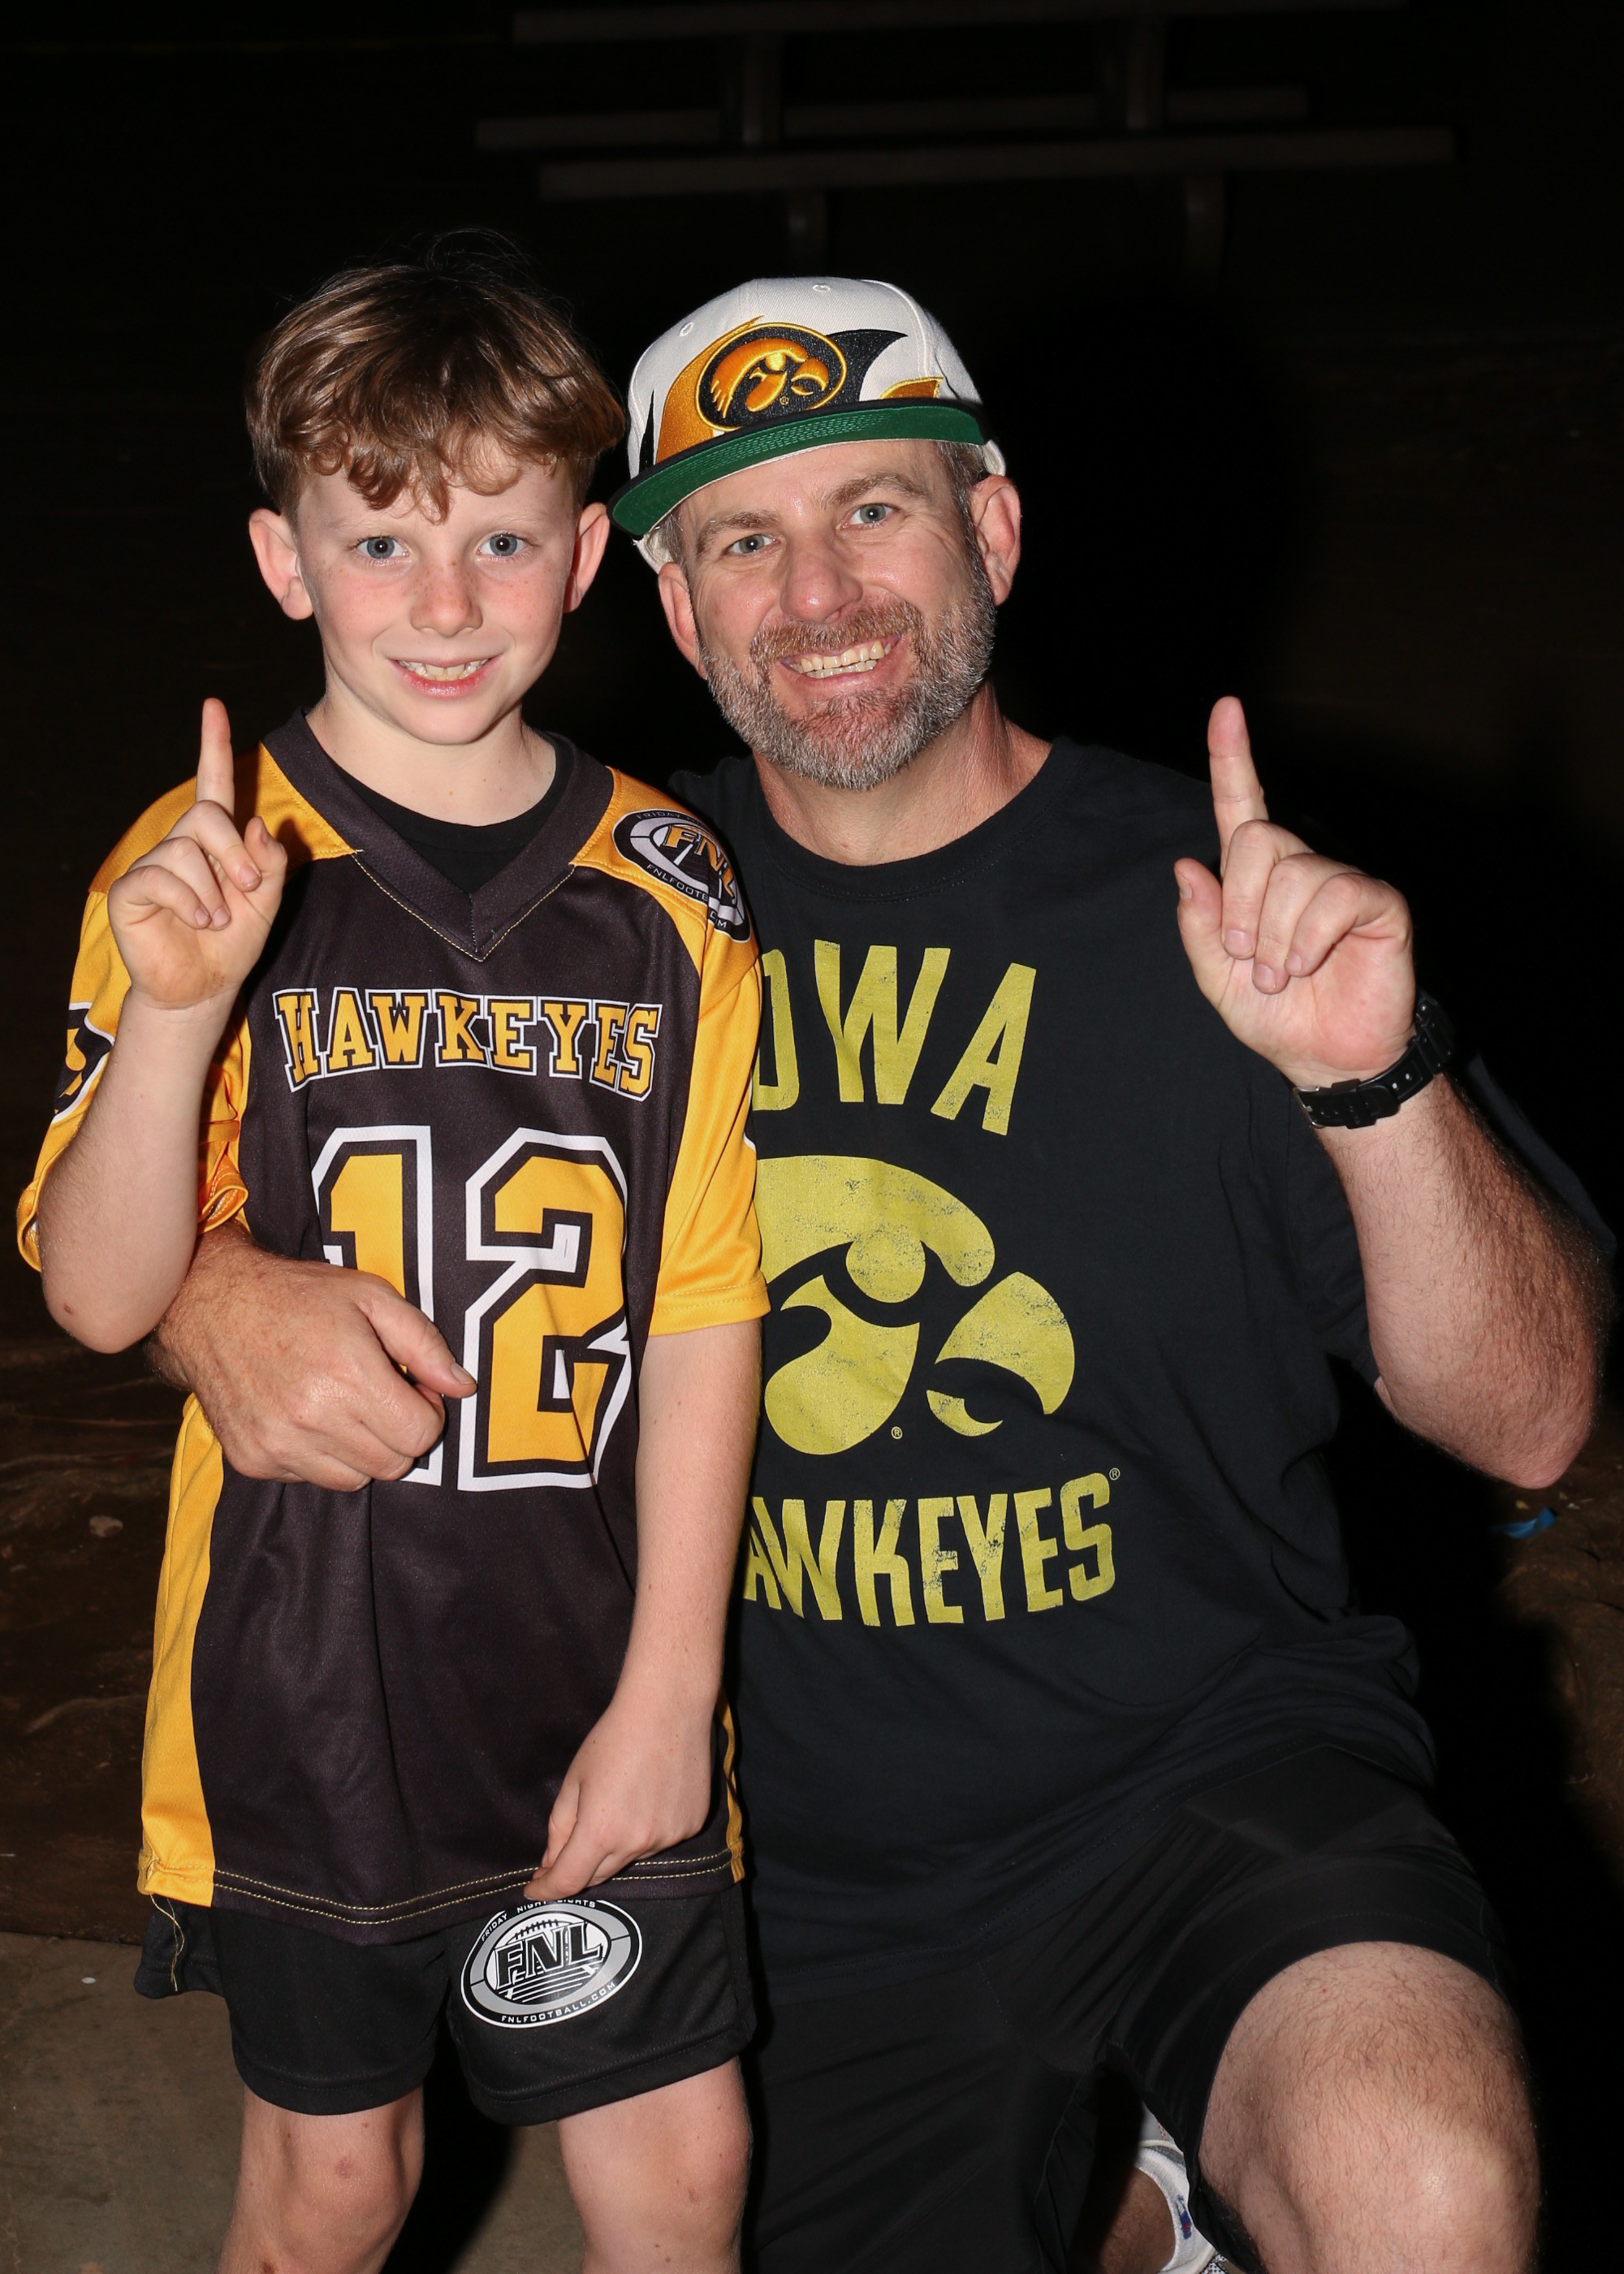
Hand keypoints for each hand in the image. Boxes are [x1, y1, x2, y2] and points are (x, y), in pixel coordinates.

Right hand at [108, 700, 287, 1012]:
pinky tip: (199, 921)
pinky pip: (162, 877)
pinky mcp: (131, 890)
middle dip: (233, 851)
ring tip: (216, 919)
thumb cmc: (233, 942)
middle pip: (205, 815)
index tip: (214, 706)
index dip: (214, 745)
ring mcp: (152, 865)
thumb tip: (256, 823)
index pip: (214, 784)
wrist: (204, 988)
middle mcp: (181, 844)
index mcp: (215, 841)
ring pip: (185, 850)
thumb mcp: (267, 902)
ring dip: (213, 889)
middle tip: (247, 888)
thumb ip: (269, 863)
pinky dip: (190, 901)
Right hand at [154, 1223, 474, 1489]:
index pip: (421, 1436)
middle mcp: (313, 1418)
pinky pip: (312, 1478)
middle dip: (398, 1433)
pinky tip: (307, 1414)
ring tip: (343, 1405)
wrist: (210, 1305)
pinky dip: (320, 1455)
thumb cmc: (299, 1296)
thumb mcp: (372, 1297)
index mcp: (349, 1375)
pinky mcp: (254, 1460)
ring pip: (355, 1480)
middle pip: (393, 1464)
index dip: (427, 1412)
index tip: (410, 1389)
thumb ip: (424, 1344)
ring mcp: (279, 1444)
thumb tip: (462, 1387)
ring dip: (362, 1451)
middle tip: (380, 1396)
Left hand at [524, 1682, 714, 1899]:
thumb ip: (560, 1827)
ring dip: (616, 1846)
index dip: (547, 1890)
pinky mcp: (692, 1825)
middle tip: (569, 1847)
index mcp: (600, 1831)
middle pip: (600, 1875)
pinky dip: (647, 1831)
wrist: (669, 1707)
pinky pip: (661, 1841)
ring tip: (621, 1801)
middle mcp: (636, 1843)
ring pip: (631, 1857)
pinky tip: (649, 1798)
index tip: (534, 1889)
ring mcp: (668, 1837)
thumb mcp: (575, 1779)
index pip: (569, 1881)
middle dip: (579, 1867)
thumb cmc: (614, 1736)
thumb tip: (551, 1862)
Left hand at [1174, 698, 1415, 1089]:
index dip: (1233, 756)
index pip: (1242, 806)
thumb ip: (1198, 925)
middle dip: (1239, 906)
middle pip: (1256, 838)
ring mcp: (1340, 880)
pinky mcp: (1377, 901)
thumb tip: (1188, 866)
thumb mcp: (1216, 977)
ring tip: (1282, 976)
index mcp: (1255, 879)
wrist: (1325, 1059)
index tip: (1226, 705)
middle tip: (1245, 957)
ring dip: (1273, 938)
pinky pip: (1335, 895)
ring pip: (1292, 873)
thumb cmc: (1275, 1016)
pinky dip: (1308, 938)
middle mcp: (1299, 867)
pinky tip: (1308, 966)